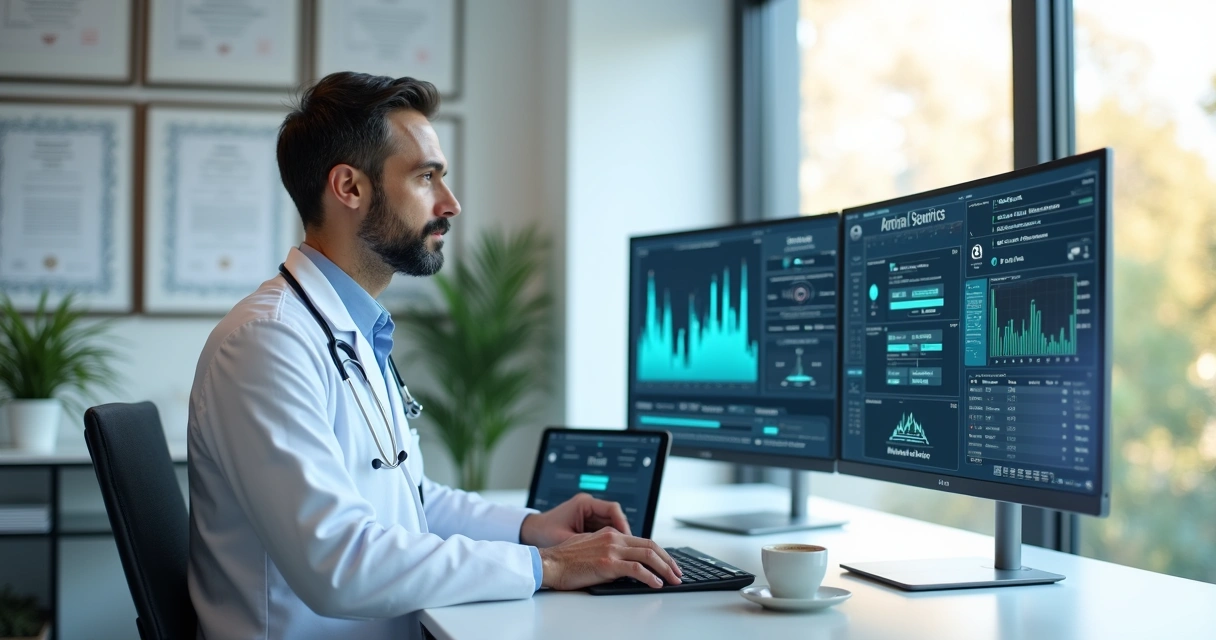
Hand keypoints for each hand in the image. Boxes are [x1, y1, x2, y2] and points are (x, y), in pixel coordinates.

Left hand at [519, 492, 630, 547]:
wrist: (530, 531)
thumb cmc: (543, 533)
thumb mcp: (567, 539)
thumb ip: (588, 543)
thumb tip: (608, 553)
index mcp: (584, 504)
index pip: (613, 509)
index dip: (623, 524)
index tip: (628, 539)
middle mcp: (588, 506)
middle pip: (614, 517)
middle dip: (623, 533)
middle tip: (630, 549)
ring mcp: (588, 513)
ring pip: (611, 523)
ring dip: (617, 537)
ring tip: (622, 552)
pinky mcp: (586, 522)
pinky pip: (604, 529)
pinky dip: (609, 540)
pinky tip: (611, 552)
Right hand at [537, 528, 682, 589]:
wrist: (549, 563)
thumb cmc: (565, 560)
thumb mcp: (590, 547)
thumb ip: (608, 550)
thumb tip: (623, 563)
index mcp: (610, 533)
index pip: (643, 540)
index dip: (660, 552)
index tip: (668, 563)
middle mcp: (613, 538)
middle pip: (650, 545)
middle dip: (668, 560)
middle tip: (678, 572)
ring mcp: (611, 549)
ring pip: (647, 555)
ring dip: (664, 568)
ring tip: (673, 579)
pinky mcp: (607, 563)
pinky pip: (636, 569)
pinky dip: (650, 576)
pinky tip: (656, 584)